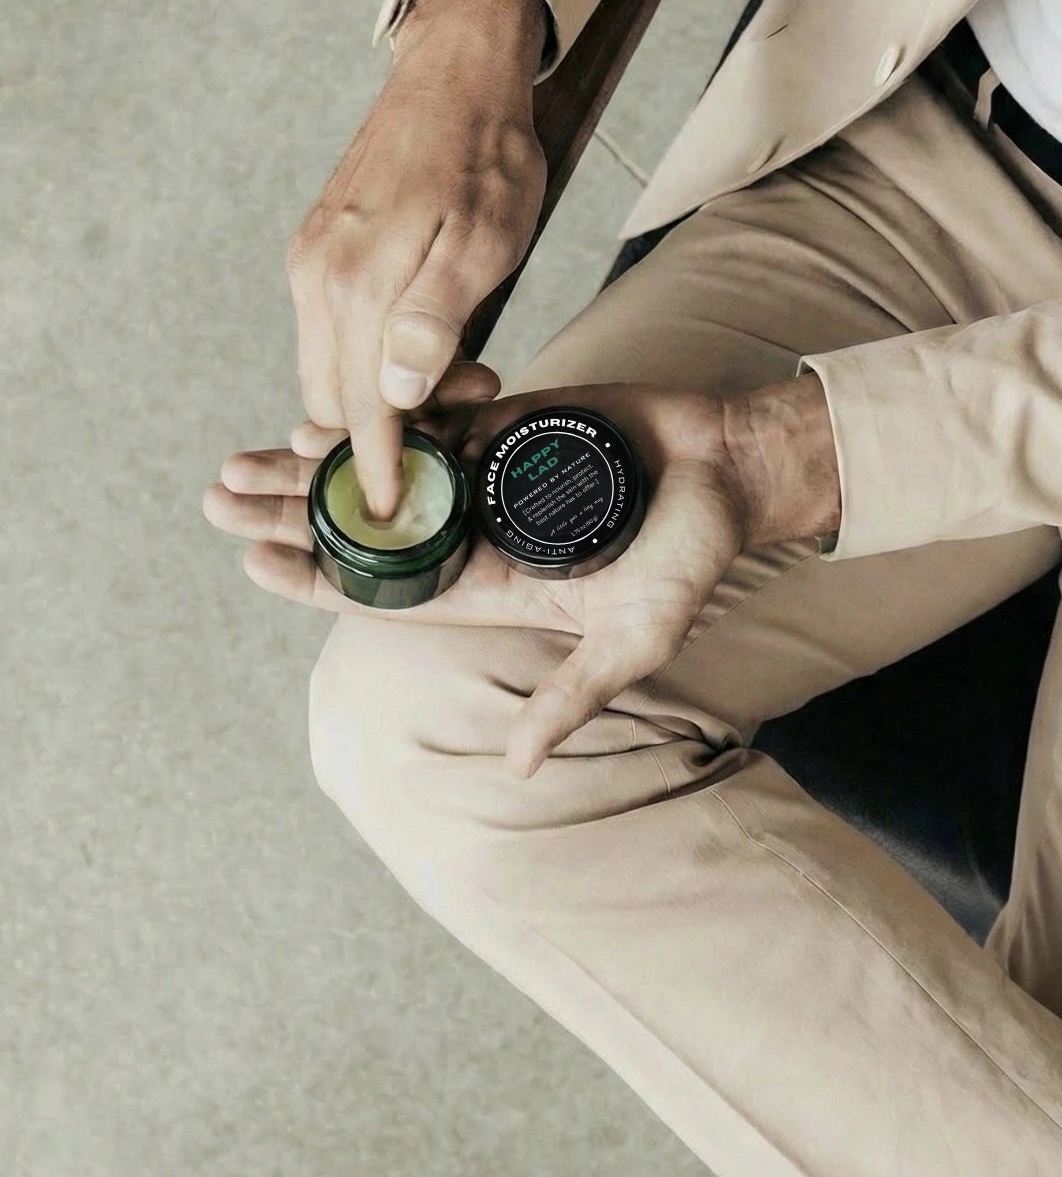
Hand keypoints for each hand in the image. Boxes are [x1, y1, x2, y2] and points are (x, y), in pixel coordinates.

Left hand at [203, 376, 839, 777]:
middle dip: (293, 516)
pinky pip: (428, 421)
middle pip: (367, 530)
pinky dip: (376, 416)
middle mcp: (480, 536)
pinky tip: (322, 410)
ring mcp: (489, 478)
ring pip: (383, 474)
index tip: (257, 561)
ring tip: (243, 456)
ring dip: (313, 465)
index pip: (389, 590)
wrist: (729, 473)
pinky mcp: (506, 424)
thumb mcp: (635, 638)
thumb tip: (516, 766)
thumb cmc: (690, 559)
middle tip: (217, 498)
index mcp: (496, 591)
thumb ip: (575, 695)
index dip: (321, 578)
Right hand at [285, 0, 549, 523]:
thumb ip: (435, 321)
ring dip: (384, 398)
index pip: (356, 409)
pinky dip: (372, 361)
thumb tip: (395, 393)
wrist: (460, 75)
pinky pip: (335, 333)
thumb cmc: (487, 160)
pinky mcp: (324, 250)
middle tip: (462, 425)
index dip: (375, 469)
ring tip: (464, 379)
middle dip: (387, 436)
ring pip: (331, 369)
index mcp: (356, 287)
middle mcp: (320, 280)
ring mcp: (315, 263)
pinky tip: (428, 349)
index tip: (388, 519)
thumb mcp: (484, 243)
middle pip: (332, 400)